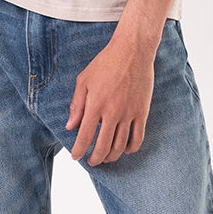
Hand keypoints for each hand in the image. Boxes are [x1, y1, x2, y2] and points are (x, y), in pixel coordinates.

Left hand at [66, 34, 155, 164]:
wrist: (132, 51)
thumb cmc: (105, 63)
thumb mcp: (84, 81)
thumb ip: (76, 105)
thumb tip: (70, 126)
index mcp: (95, 105)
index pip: (85, 136)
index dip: (78, 151)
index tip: (75, 157)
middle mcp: (112, 113)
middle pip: (103, 147)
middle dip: (95, 159)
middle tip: (91, 162)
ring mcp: (129, 114)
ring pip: (120, 145)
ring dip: (111, 156)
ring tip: (105, 158)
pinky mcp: (142, 112)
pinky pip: (137, 138)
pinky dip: (131, 149)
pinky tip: (125, 150)